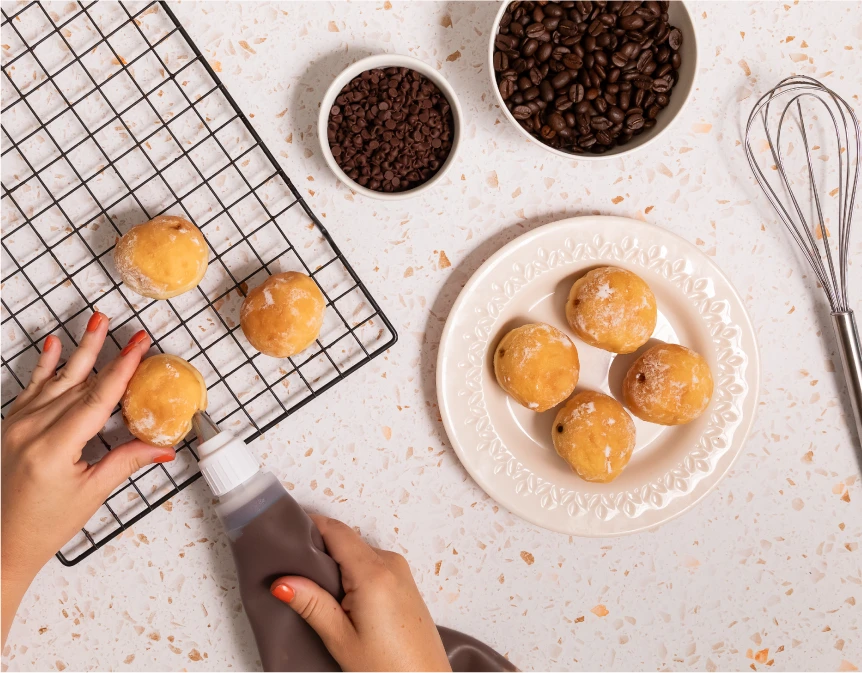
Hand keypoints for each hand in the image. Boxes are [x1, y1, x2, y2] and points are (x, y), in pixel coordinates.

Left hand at [1, 314, 174, 645]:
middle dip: (105, 352)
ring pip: (57, 380)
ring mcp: (18, 426)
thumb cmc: (45, 524)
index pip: (97, 399)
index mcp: (53, 448)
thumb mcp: (93, 493)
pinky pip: (32, 388)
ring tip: (95, 321)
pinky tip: (52, 345)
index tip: (138, 345)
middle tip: (125, 327)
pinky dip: (44, 365)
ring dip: (79, 350)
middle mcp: (32, 430)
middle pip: (78, 382)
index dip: (122, 369)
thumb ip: (126, 461)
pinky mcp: (13, 426)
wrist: (4, 543)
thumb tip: (163, 447)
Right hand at [269, 515, 451, 671]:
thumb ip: (312, 605)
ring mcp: (400, 570)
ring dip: (335, 562)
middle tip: (290, 567)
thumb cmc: (387, 667)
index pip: (336, 531)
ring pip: (357, 551)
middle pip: (345, 539)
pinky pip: (371, 563)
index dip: (309, 526)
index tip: (285, 532)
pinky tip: (339, 596)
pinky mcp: (404, 580)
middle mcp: (390, 563)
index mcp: (373, 573)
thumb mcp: (341, 638)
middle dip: (318, 548)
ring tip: (312, 587)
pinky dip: (351, 571)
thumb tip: (282, 581)